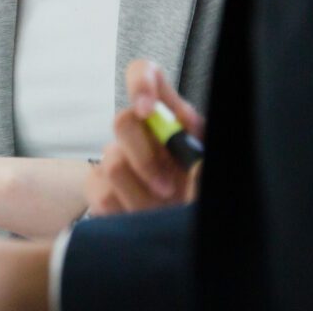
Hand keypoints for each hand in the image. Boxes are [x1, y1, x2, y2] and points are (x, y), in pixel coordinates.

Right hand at [87, 58, 204, 215]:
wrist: (186, 238)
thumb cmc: (203, 200)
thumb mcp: (213, 178)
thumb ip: (205, 164)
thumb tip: (191, 148)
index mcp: (172, 117)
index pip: (146, 74)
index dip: (140, 82)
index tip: (146, 108)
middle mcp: (141, 132)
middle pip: (122, 121)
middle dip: (144, 159)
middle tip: (168, 189)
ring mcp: (116, 157)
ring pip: (112, 162)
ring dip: (140, 195)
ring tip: (161, 214)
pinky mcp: (99, 185)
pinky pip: (101, 192)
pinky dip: (124, 211)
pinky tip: (141, 219)